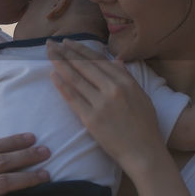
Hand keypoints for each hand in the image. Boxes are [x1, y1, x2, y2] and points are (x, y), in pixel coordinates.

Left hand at [46, 39, 164, 166]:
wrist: (144, 152)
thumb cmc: (146, 127)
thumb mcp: (142, 96)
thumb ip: (128, 77)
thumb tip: (116, 60)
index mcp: (126, 82)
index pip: (98, 60)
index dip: (81, 50)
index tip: (68, 43)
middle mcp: (113, 89)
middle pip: (84, 66)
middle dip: (65, 52)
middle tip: (52, 44)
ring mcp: (101, 104)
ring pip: (75, 78)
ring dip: (60, 63)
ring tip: (49, 53)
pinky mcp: (91, 119)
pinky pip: (72, 98)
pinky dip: (61, 85)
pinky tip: (52, 74)